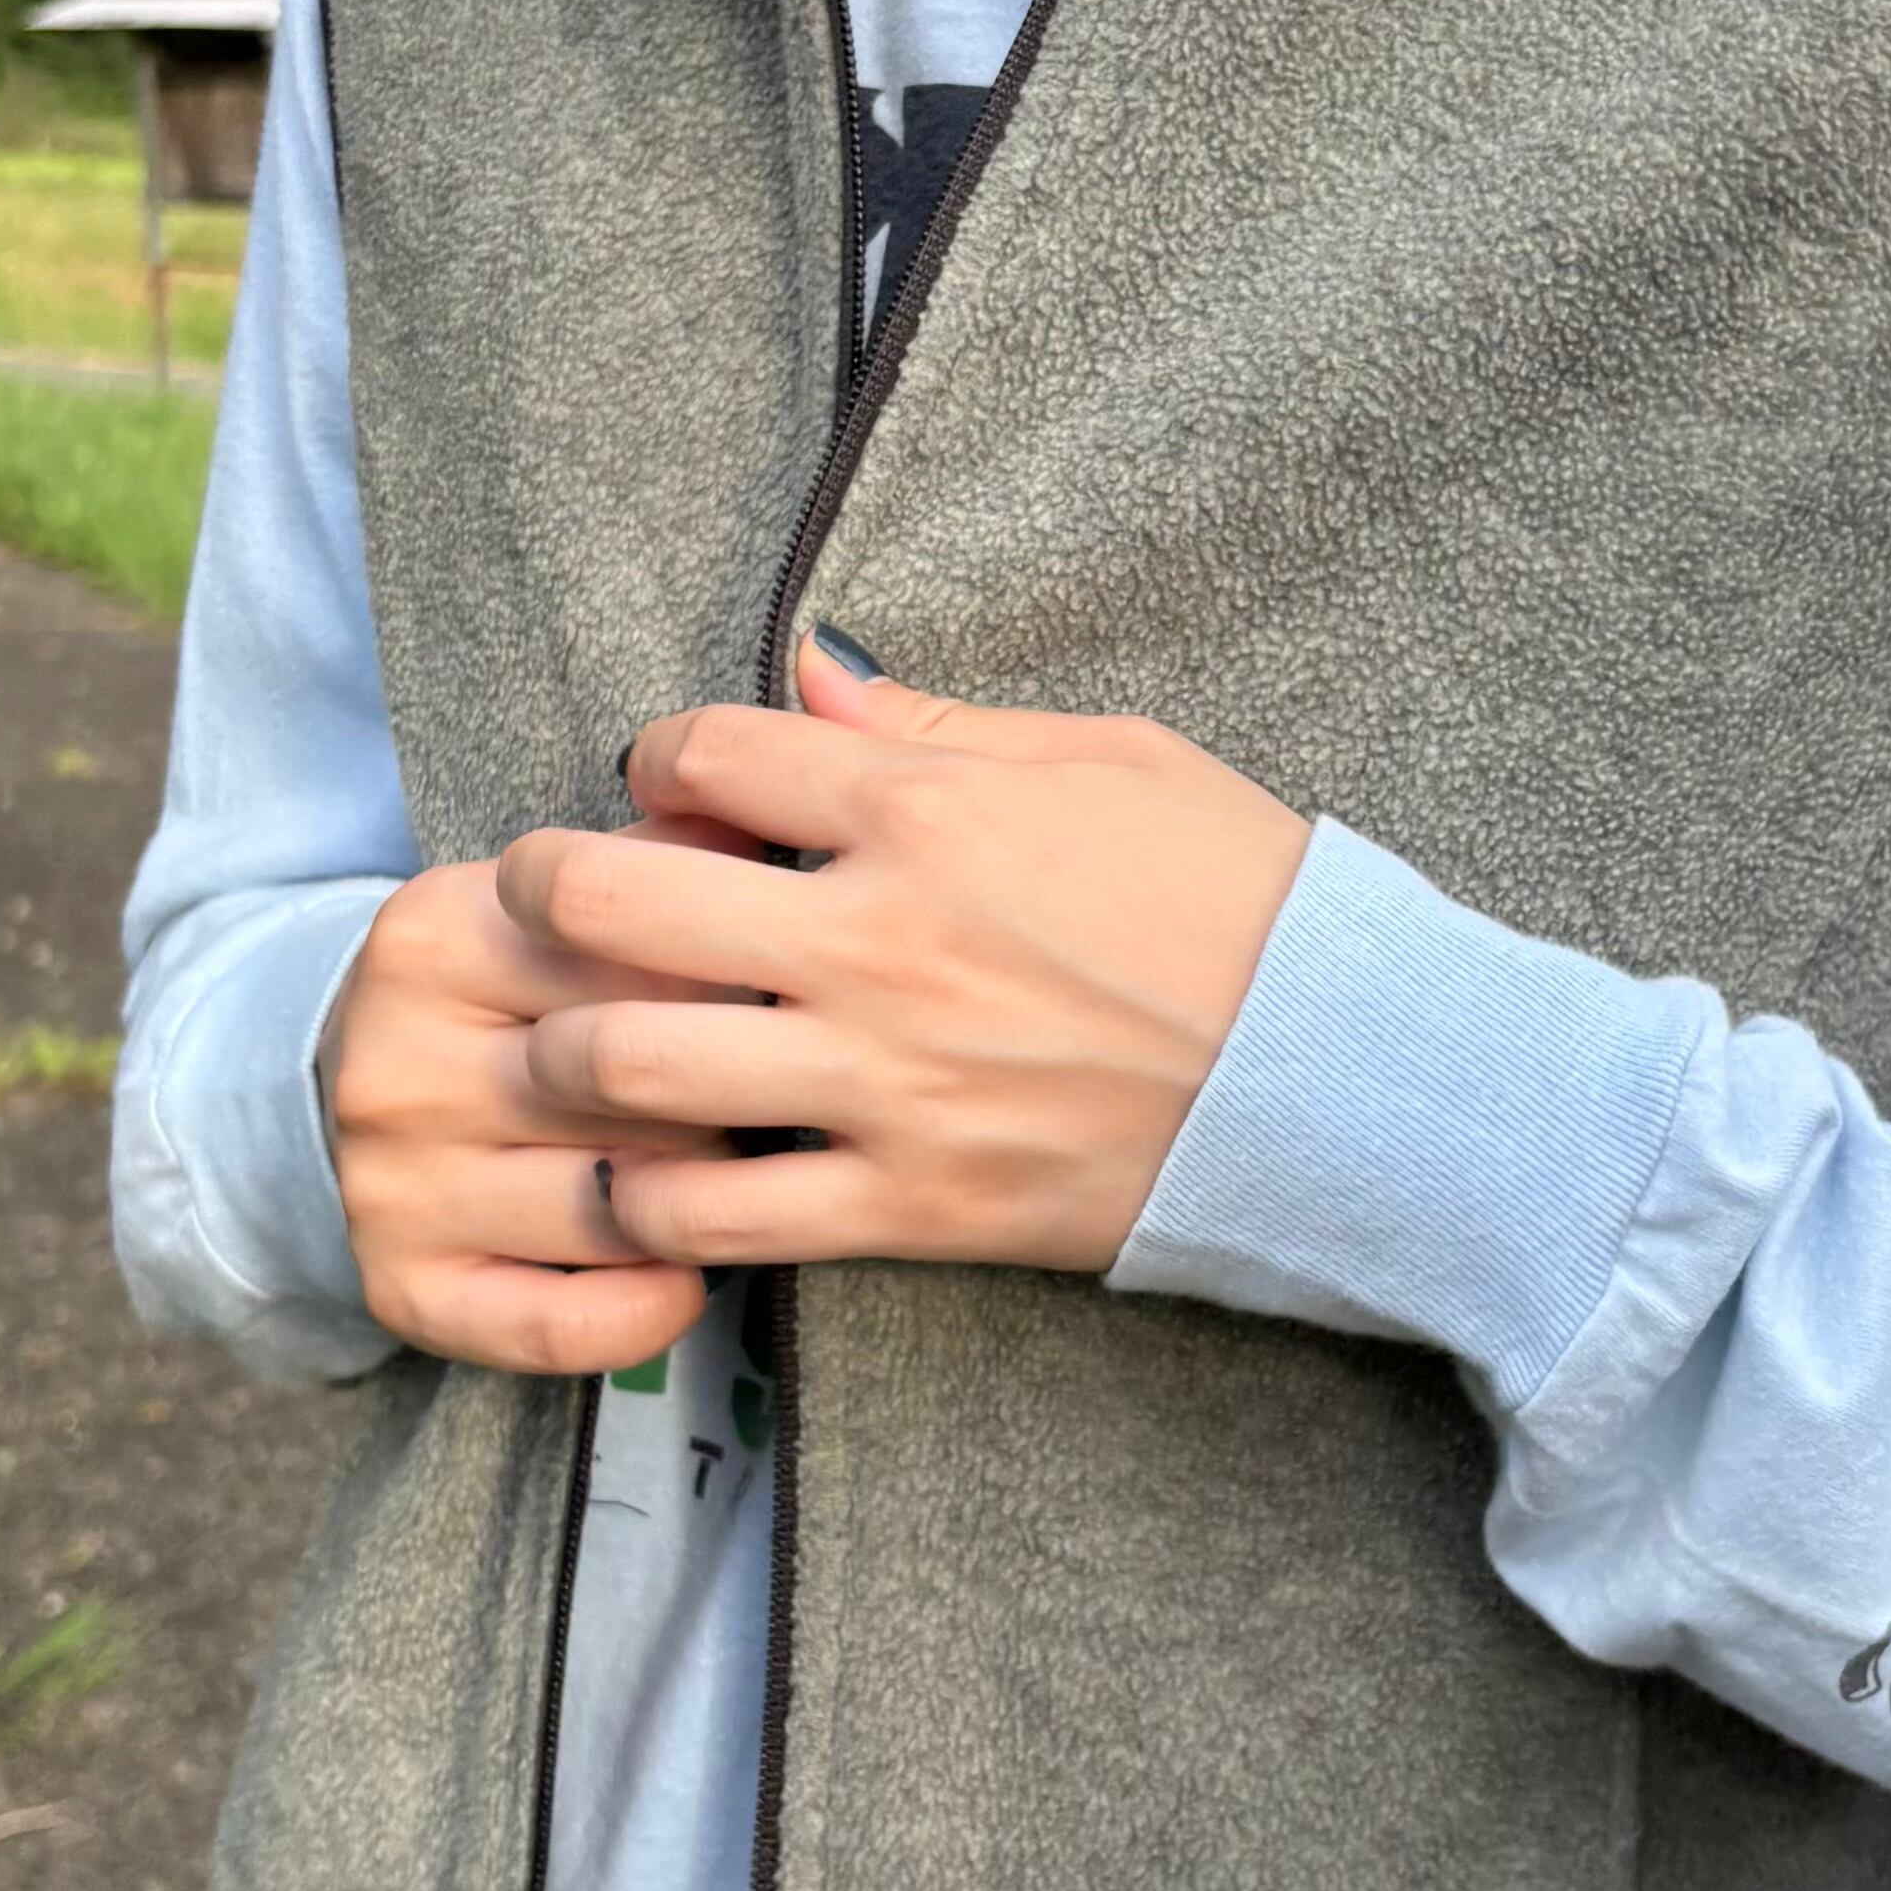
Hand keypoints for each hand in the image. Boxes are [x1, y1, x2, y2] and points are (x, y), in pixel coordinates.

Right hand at [321, 856, 727, 1373]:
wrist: (357, 1074)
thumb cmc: (515, 984)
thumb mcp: (562, 896)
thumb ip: (672, 854)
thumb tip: (795, 805)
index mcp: (436, 931)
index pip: (642, 961)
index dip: (736, 980)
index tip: (773, 991)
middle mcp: (396, 1061)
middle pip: (639, 1089)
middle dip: (729, 1091)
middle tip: (769, 1090)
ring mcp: (390, 1184)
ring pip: (618, 1210)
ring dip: (701, 1199)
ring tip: (730, 1171)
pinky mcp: (402, 1287)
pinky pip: (555, 1328)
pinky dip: (645, 1312)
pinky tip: (686, 1275)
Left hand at [493, 631, 1312, 1276]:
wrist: (1350, 1078)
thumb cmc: (1244, 901)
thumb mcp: (1109, 757)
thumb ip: (935, 721)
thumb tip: (809, 672)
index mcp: (925, 807)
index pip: (704, 750)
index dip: (655, 762)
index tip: (666, 792)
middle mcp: (878, 939)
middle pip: (610, 897)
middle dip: (541, 891)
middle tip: (543, 906)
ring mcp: (885, 1081)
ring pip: (629, 1064)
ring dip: (564, 1052)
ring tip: (568, 1051)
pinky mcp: (912, 1206)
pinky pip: (718, 1217)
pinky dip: (647, 1204)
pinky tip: (641, 1183)